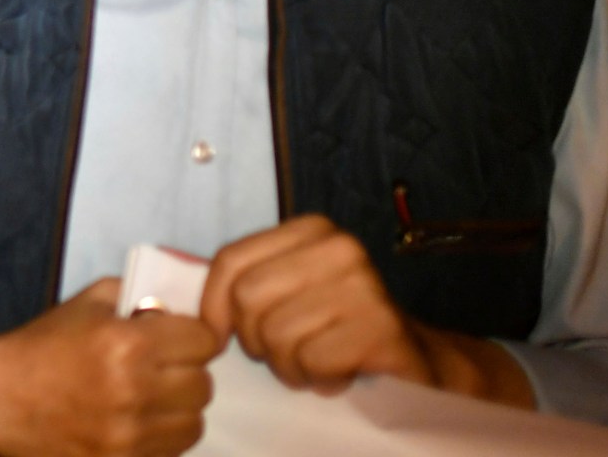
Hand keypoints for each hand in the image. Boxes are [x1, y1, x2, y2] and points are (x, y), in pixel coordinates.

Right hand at [0, 279, 219, 456]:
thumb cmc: (39, 349)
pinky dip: (161, 435)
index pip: (204, 340)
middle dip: (185, 371)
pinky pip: (172, 450)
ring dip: (178, 408)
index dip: (192, 336)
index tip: (178, 337)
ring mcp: (130, 435)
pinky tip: (134, 420)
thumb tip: (182, 296)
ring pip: (193, 422)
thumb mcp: (86, 303)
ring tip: (148, 397)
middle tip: (160, 366)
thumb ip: (137, 293)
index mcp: (128, 343)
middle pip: (204, 385)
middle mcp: (135, 391)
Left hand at [200, 215, 429, 394]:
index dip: (213, 306)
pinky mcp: (381, 327)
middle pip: (248, 298)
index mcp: (310, 230)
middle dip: (256, 339)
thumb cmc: (335, 329)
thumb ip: (243, 288)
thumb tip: (193, 317)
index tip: (219, 336)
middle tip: (287, 352)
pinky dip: (319, 377)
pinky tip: (339, 373)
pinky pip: (313, 360)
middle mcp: (339, 247)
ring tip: (316, 363)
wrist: (415, 359)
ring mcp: (364, 284)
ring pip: (277, 333)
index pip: (231, 260)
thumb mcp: (287, 295)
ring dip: (290, 365)